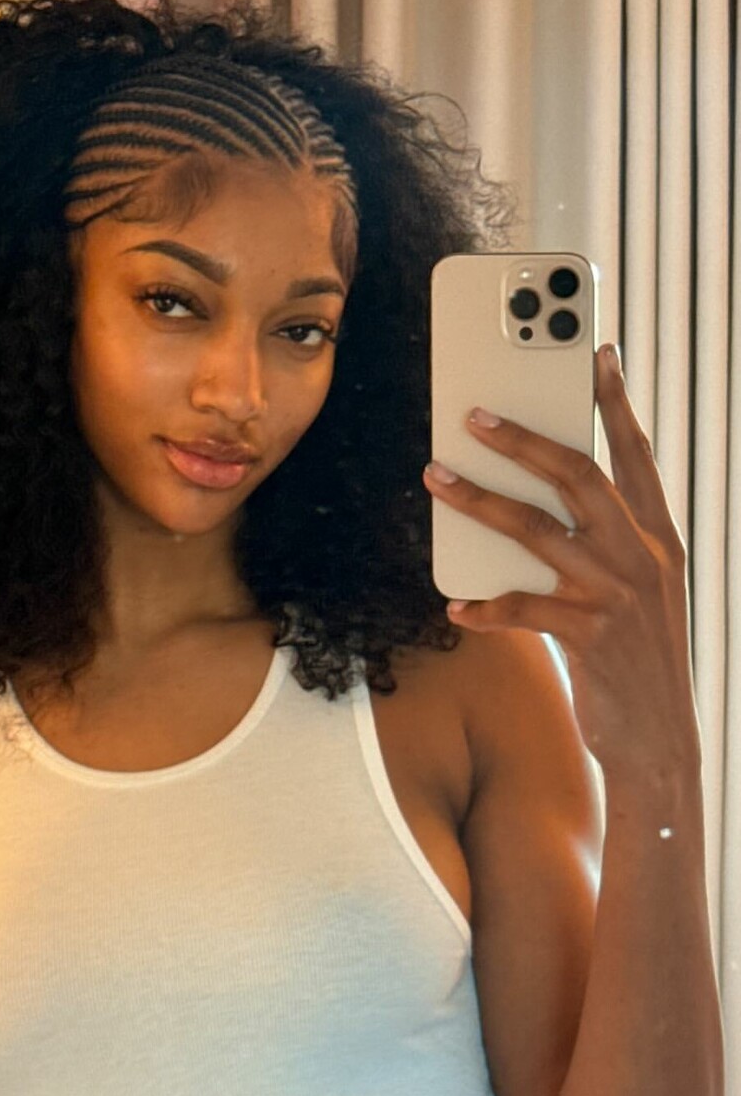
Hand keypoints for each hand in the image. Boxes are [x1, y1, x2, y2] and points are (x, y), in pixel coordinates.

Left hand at [422, 344, 701, 785]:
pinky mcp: (586, 636)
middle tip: (474, 413)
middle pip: (578, 476)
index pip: (637, 455)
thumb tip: (540, 496)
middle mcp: (643, 556)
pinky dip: (483, 604)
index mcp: (660, 537)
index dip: (615, 403)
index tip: (596, 354)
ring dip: (477, 500)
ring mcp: (616, 594)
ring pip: (534, 529)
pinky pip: (520, 607)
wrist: (660, 742)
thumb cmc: (636, 657)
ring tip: (434, 478)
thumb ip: (605, 540)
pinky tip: (454, 604)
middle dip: (522, 438)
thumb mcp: (640, 590)